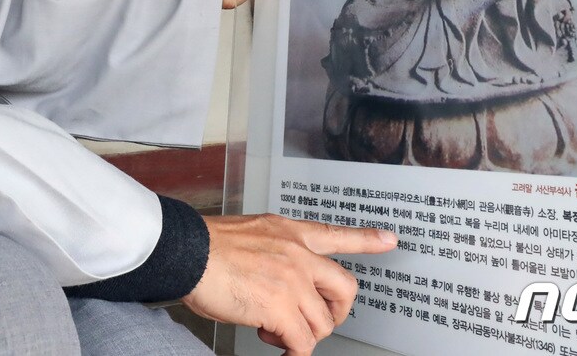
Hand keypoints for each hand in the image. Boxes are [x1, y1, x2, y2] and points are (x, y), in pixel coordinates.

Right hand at [183, 214, 397, 355]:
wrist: (186, 251)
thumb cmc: (208, 248)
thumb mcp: (252, 234)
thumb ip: (275, 253)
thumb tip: (279, 283)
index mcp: (289, 233)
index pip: (336, 234)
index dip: (367, 239)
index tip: (390, 240)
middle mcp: (298, 254)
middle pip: (345, 288)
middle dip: (337, 312)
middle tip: (318, 322)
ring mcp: (292, 280)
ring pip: (322, 324)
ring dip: (300, 335)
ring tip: (272, 330)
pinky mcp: (281, 307)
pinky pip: (301, 343)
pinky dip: (291, 351)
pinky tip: (273, 342)